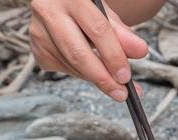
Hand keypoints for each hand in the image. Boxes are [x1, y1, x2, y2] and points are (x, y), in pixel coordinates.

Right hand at [29, 0, 147, 101]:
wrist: (67, 8)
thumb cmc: (90, 11)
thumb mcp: (108, 16)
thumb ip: (123, 34)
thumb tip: (141, 51)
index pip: (97, 30)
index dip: (113, 56)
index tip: (126, 77)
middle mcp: (48, 11)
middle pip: (78, 54)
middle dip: (102, 78)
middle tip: (121, 94)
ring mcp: (38, 32)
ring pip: (72, 66)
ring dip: (95, 78)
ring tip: (113, 83)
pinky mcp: (37, 50)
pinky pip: (65, 70)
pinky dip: (83, 75)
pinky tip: (92, 69)